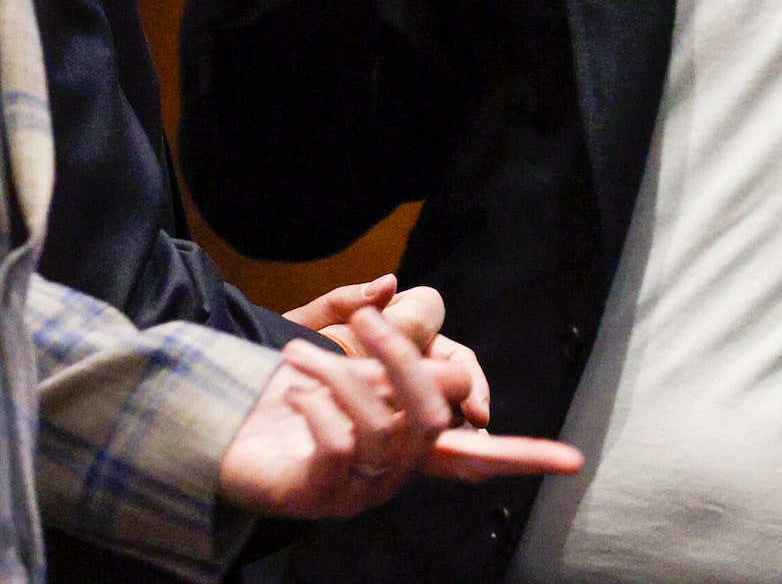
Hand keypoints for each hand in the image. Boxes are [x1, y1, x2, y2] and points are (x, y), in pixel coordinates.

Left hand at [217, 307, 575, 518]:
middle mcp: (393, 469)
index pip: (477, 449)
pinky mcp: (318, 495)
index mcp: (407, 437)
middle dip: (407, 358)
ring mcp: (358, 487)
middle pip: (434, 415)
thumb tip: (395, 288)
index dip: (526, 455)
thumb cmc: (273, 396)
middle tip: (369, 319)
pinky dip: (323, 406)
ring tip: (300, 353)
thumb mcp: (319, 340)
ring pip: (388, 429)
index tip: (572, 462)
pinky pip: (342, 447)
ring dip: (346, 374)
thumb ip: (358, 313)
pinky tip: (296, 392)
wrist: (209, 435)